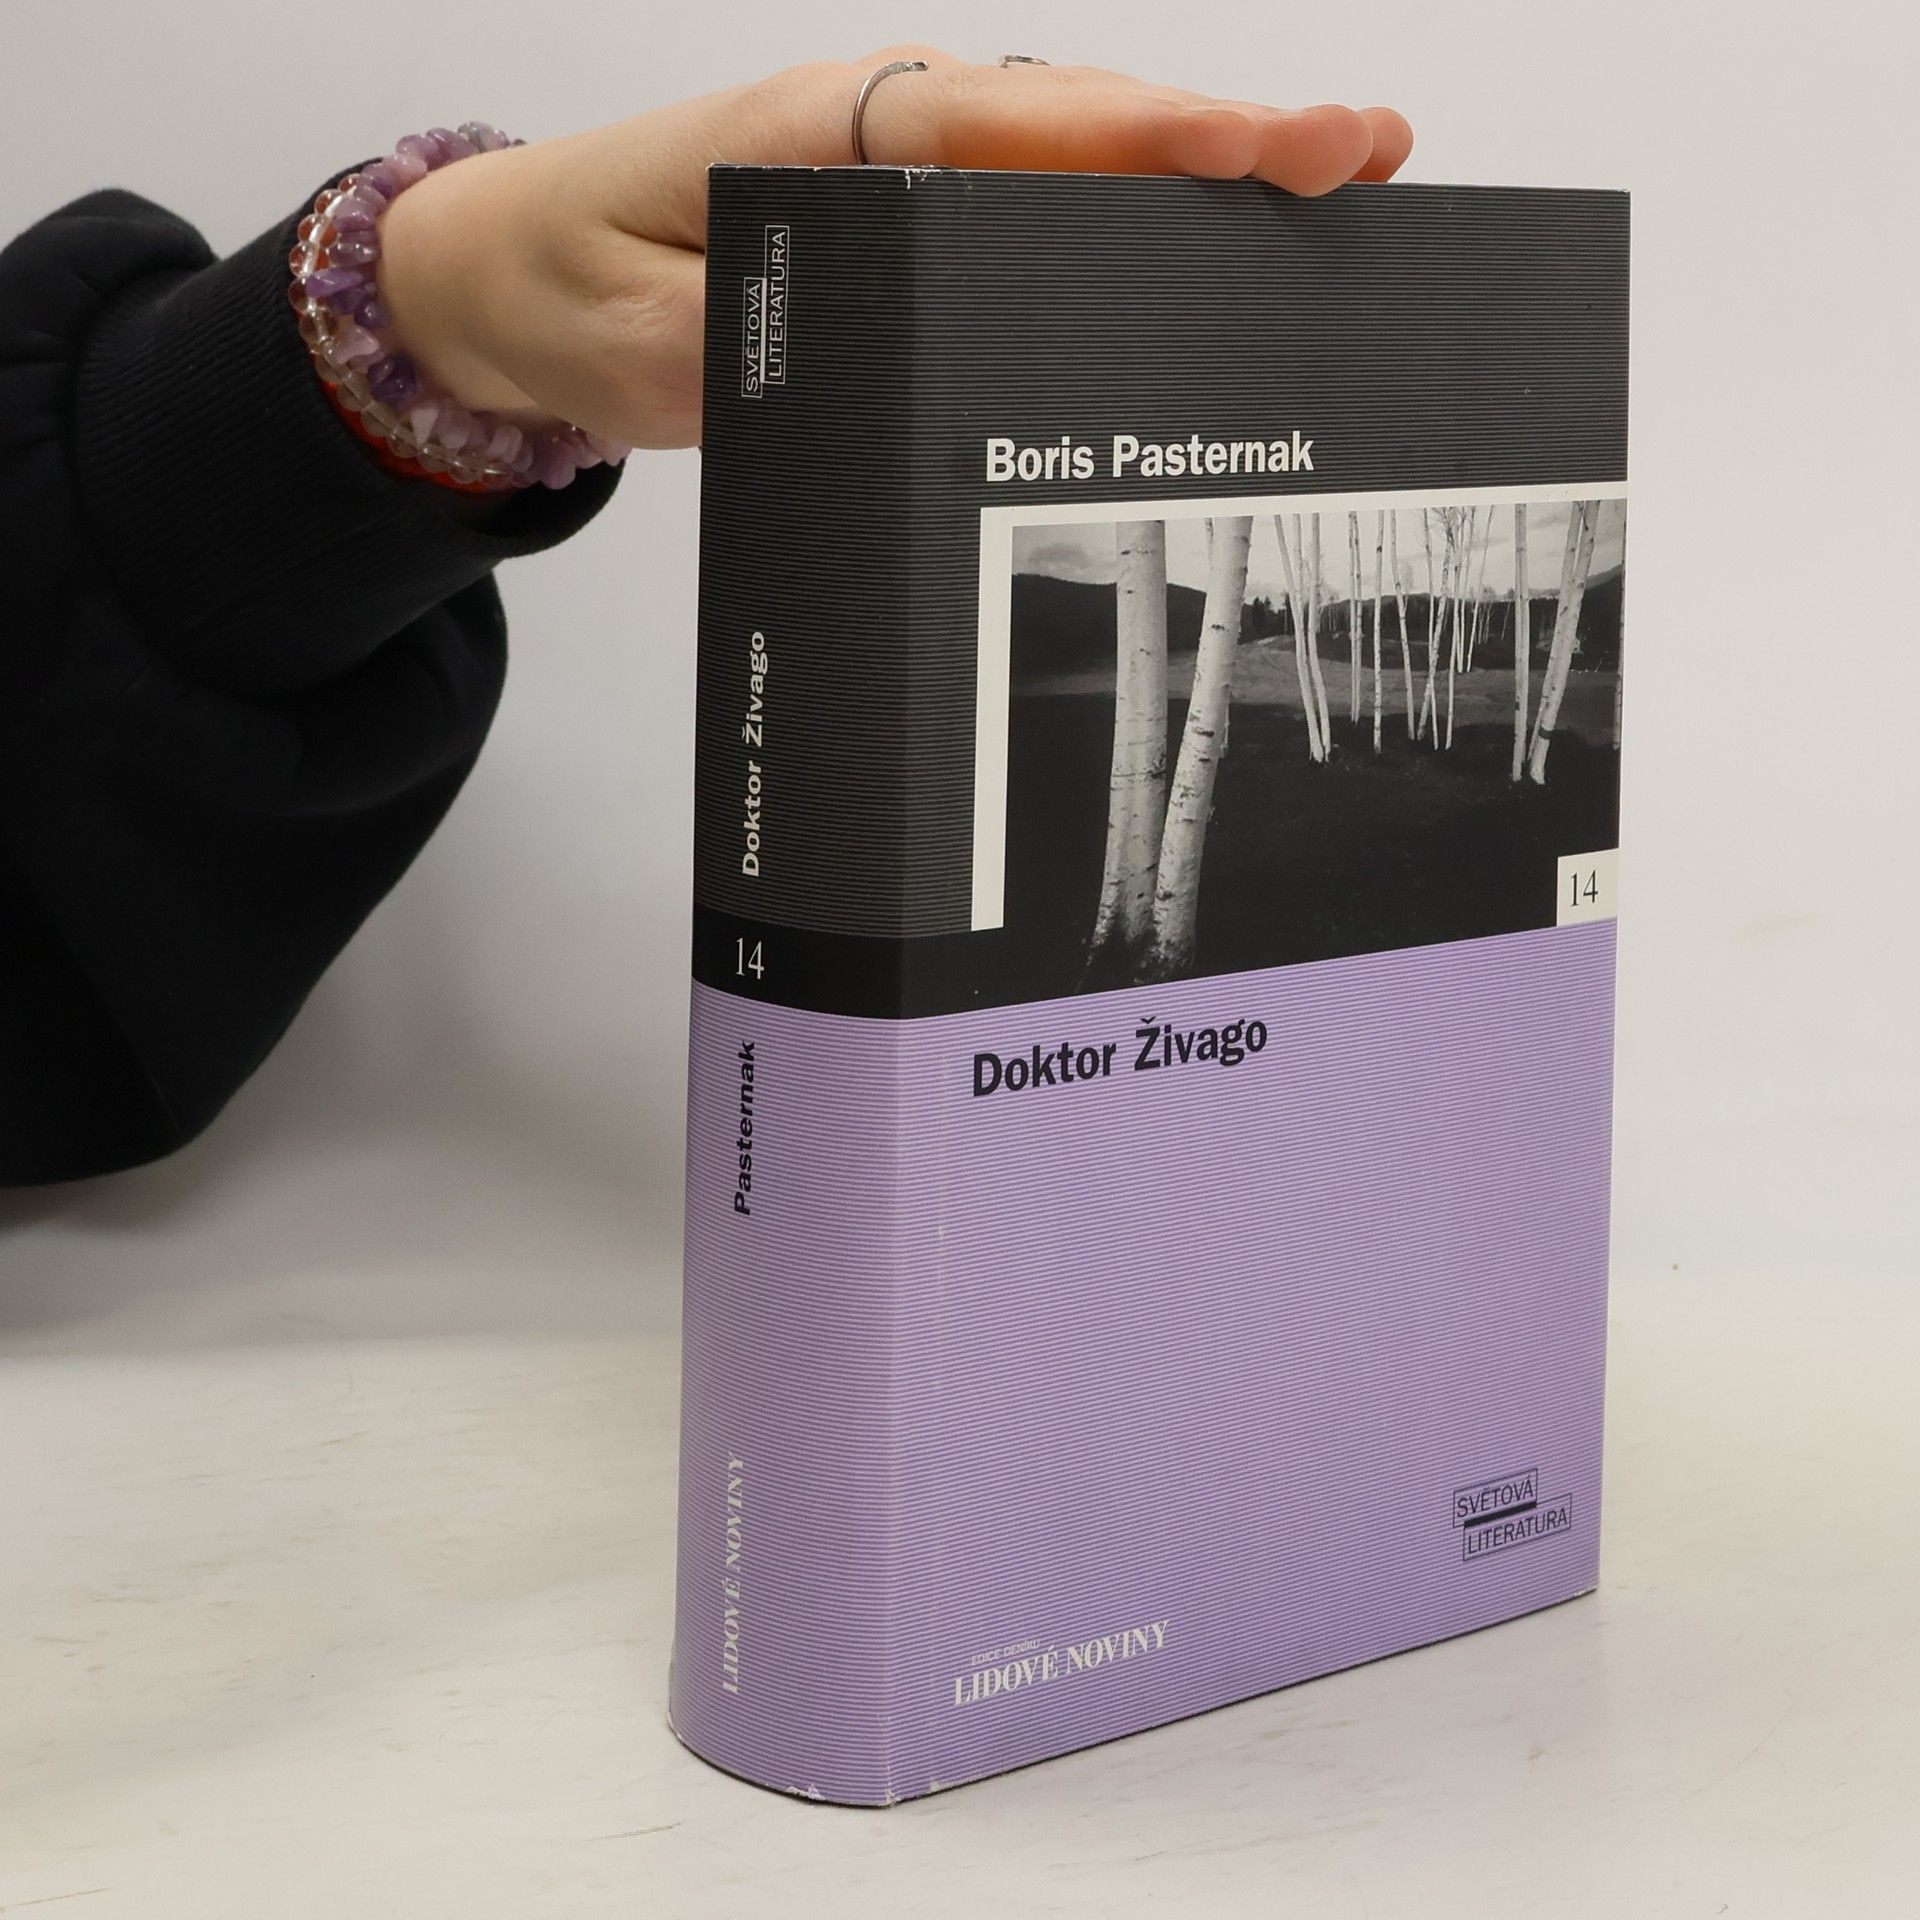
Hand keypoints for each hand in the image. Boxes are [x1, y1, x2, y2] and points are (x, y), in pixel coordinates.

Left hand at [377, 51, 1412, 449]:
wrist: (512, 278)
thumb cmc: (572, 286)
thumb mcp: (644, 343)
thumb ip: (765, 348)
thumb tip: (887, 356)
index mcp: (825, 133)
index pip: (1021, 124)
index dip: (1160, 136)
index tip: (1278, 147)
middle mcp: (879, 132)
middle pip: (1079, 123)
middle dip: (1227, 141)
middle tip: (1368, 158)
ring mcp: (897, 169)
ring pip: (1071, 156)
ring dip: (1197, 172)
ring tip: (1332, 187)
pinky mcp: (900, 216)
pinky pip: (1031, 205)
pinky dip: (1125, 210)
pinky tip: (1203, 236)